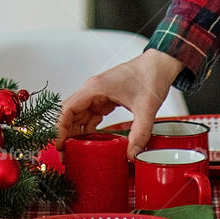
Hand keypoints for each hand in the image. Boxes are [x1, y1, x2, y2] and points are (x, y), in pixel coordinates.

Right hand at [56, 49, 183, 158]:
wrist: (160, 64)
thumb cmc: (150, 76)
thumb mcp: (146, 108)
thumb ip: (140, 133)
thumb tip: (132, 154)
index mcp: (94, 89)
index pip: (67, 109)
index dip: (59, 128)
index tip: (59, 144)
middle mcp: (92, 90)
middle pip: (69, 113)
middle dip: (65, 134)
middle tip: (66, 154)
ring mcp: (97, 94)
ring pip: (78, 115)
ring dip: (75, 132)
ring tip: (74, 151)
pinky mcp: (105, 98)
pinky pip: (90, 114)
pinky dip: (87, 128)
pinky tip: (90, 141)